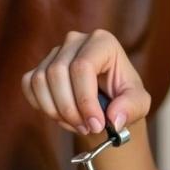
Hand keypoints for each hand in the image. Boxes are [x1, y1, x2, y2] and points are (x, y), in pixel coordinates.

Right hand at [21, 29, 149, 136]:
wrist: (109, 103)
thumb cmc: (125, 98)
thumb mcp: (139, 104)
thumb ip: (132, 108)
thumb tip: (114, 118)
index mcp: (103, 41)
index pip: (83, 66)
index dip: (85, 100)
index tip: (96, 125)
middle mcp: (76, 41)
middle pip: (58, 73)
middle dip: (70, 109)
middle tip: (86, 128)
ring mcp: (55, 52)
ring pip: (41, 80)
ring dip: (55, 110)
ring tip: (76, 125)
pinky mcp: (40, 66)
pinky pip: (29, 85)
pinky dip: (42, 106)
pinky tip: (61, 117)